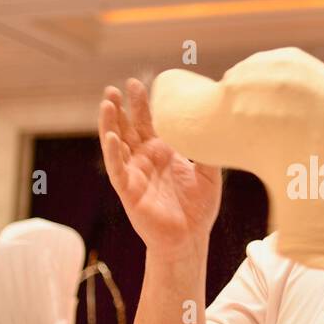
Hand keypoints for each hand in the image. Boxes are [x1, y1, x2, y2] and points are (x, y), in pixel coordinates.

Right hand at [99, 79, 221, 254]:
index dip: (142, 104)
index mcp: (162, 152)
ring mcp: (135, 174)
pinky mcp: (129, 191)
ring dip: (110, 125)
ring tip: (107, 103)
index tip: (138, 83)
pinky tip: (112, 137)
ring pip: (117, 145)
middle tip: (116, 87)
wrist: (191, 239)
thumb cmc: (199, 209)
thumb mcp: (210, 174)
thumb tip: (216, 125)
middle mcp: (145, 160)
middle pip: (129, 128)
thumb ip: (209, 150)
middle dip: (122, 108)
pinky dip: (113, 153)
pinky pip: (117, 170)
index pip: (147, 122)